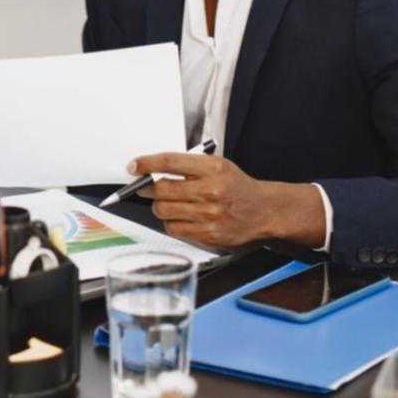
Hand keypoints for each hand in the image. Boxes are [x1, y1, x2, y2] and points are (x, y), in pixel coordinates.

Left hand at [126, 152, 325, 248]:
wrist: (263, 211)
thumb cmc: (237, 187)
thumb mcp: (218, 165)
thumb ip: (188, 166)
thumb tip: (152, 169)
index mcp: (213, 169)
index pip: (170, 162)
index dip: (147, 163)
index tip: (134, 166)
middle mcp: (212, 191)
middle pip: (162, 189)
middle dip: (147, 189)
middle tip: (145, 188)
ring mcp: (210, 215)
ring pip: (164, 210)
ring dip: (159, 206)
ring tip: (168, 203)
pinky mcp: (208, 234)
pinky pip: (174, 229)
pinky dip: (171, 222)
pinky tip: (180, 217)